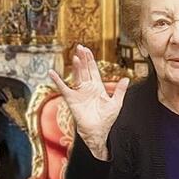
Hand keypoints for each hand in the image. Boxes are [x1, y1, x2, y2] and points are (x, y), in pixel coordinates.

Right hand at [49, 44, 128, 159]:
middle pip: (84, 69)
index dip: (90, 59)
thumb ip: (120, 90)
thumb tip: (126, 78)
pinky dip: (57, 80)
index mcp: (97, 87)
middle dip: (83, 58)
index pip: (93, 69)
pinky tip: (52, 73)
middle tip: (79, 46)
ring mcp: (79, 92)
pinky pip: (63, 88)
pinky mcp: (72, 99)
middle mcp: (87, 87)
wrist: (97, 132)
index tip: (87, 49)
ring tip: (76, 57)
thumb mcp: (116, 103)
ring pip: (77, 75)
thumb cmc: (107, 120)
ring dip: (76, 66)